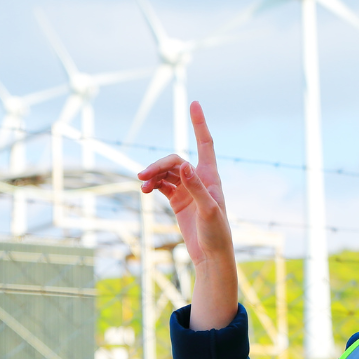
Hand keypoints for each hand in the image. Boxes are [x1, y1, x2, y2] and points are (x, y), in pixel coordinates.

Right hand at [137, 101, 236, 328]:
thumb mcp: (208, 211)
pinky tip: (144, 191)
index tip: (194, 102)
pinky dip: (152, 185)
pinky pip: (162, 185)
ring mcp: (187, 189)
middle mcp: (199, 179)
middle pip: (175, 160)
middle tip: (142, 176)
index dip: (199, 123)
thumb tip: (184, 164)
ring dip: (153, 175)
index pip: (205, 143)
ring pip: (166, 172)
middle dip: (159, 165)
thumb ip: (196, 188)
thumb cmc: (217, 234)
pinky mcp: (178, 201)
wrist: (212, 256)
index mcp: (211, 177)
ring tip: (141, 185)